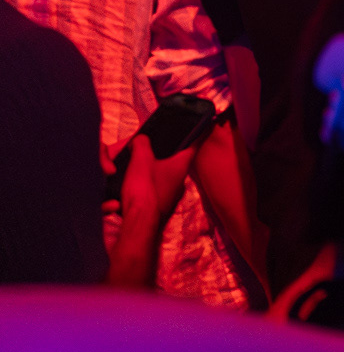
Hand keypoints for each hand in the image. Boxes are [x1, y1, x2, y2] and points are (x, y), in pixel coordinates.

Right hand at [101, 132, 192, 247]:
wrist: (139, 226)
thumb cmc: (145, 190)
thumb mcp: (141, 159)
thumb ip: (142, 143)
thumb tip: (141, 140)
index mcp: (181, 165)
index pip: (195, 143)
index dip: (198, 132)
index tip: (204, 124)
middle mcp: (180, 181)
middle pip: (176, 160)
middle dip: (163, 152)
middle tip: (151, 146)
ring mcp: (170, 197)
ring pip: (162, 176)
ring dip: (150, 170)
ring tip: (135, 166)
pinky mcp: (159, 208)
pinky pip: (152, 192)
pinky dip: (142, 186)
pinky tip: (130, 186)